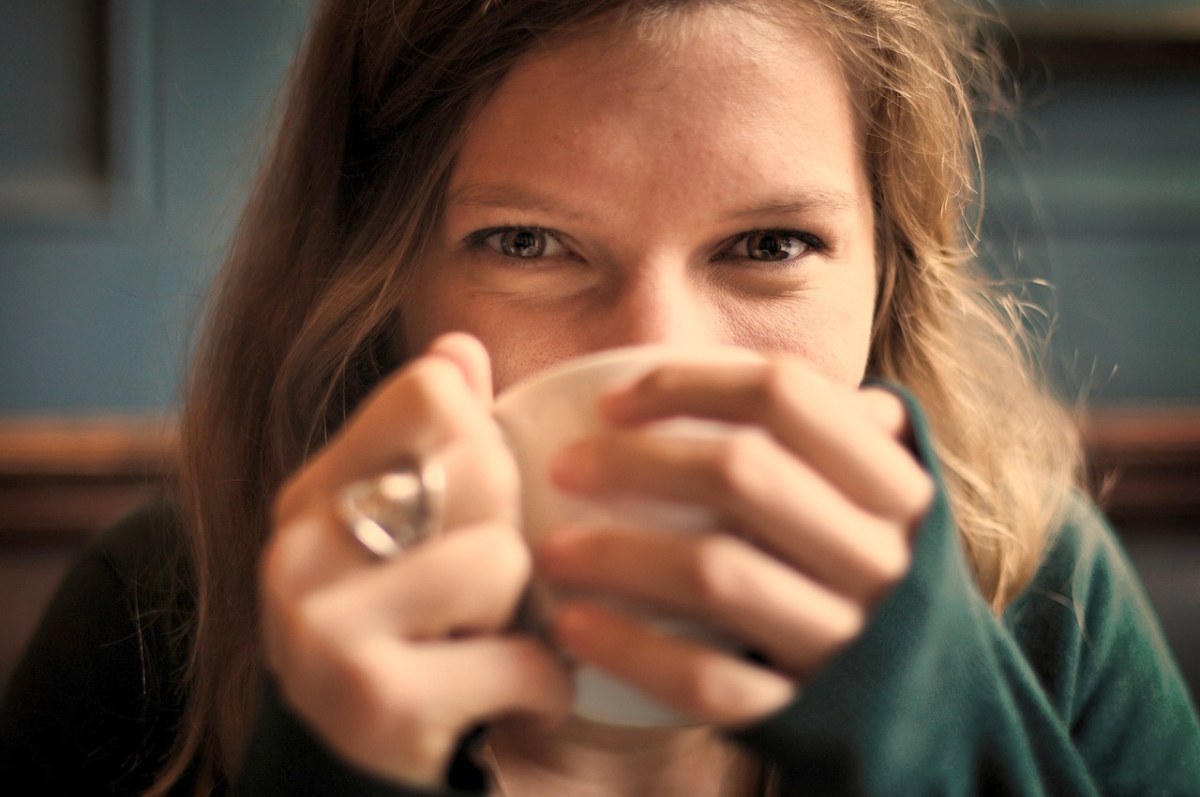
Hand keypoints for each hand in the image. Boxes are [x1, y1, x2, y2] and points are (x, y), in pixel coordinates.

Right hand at [261, 333, 571, 785]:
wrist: (353, 780)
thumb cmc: (405, 640)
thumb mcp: (410, 535)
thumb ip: (432, 441)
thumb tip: (460, 345)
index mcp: (314, 492)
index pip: (433, 390)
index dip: (485, 442)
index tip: (472, 507)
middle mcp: (301, 548)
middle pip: (479, 462)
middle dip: (510, 532)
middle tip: (483, 591)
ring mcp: (324, 627)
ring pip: (502, 558)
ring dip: (524, 614)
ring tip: (485, 641)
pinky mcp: (372, 700)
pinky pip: (518, 657)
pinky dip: (541, 686)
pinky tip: (513, 698)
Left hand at [535, 357, 932, 725]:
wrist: (932, 713)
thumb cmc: (869, 577)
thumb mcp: (876, 503)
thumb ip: (835, 439)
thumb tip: (763, 376)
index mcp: (894, 486)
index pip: (785, 394)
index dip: (686, 383)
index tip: (611, 401)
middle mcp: (880, 556)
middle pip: (741, 474)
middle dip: (634, 461)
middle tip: (564, 466)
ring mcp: (845, 638)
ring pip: (716, 573)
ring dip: (616, 555)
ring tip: (551, 552)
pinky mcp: (805, 709)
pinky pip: (707, 679)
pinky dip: (632, 650)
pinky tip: (574, 628)